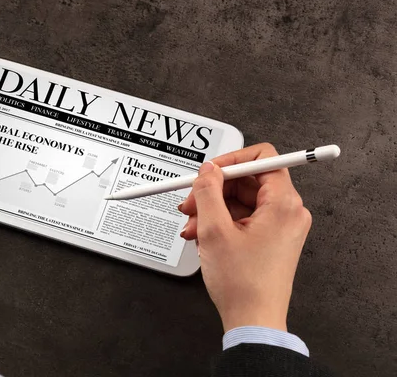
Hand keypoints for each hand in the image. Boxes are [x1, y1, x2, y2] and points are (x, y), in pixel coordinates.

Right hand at [179, 143, 311, 331]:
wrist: (253, 321)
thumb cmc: (243, 284)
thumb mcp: (214, 231)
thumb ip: (208, 192)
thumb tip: (208, 171)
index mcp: (283, 204)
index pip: (263, 158)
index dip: (232, 160)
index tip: (209, 171)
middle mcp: (287, 212)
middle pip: (247, 181)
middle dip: (214, 190)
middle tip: (190, 203)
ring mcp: (280, 226)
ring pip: (241, 201)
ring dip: (211, 209)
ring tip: (191, 226)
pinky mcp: (270, 239)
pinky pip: (243, 218)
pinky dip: (220, 223)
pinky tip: (201, 236)